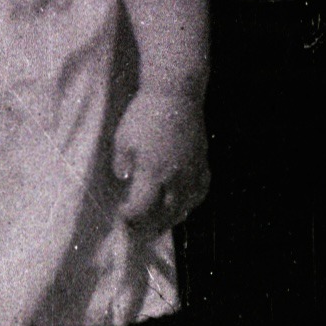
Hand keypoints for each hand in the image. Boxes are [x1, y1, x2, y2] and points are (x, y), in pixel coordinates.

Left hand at [112, 90, 209, 228]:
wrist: (176, 94)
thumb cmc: (145, 114)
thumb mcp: (122, 138)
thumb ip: (122, 163)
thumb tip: (124, 180)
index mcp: (153, 172)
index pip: (142, 209)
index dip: (130, 218)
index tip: (121, 217)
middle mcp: (176, 177)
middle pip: (165, 215)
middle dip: (149, 228)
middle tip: (137, 232)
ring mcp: (193, 172)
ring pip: (185, 207)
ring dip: (170, 220)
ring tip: (157, 224)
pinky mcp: (203, 163)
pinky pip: (200, 193)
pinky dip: (190, 203)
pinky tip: (181, 204)